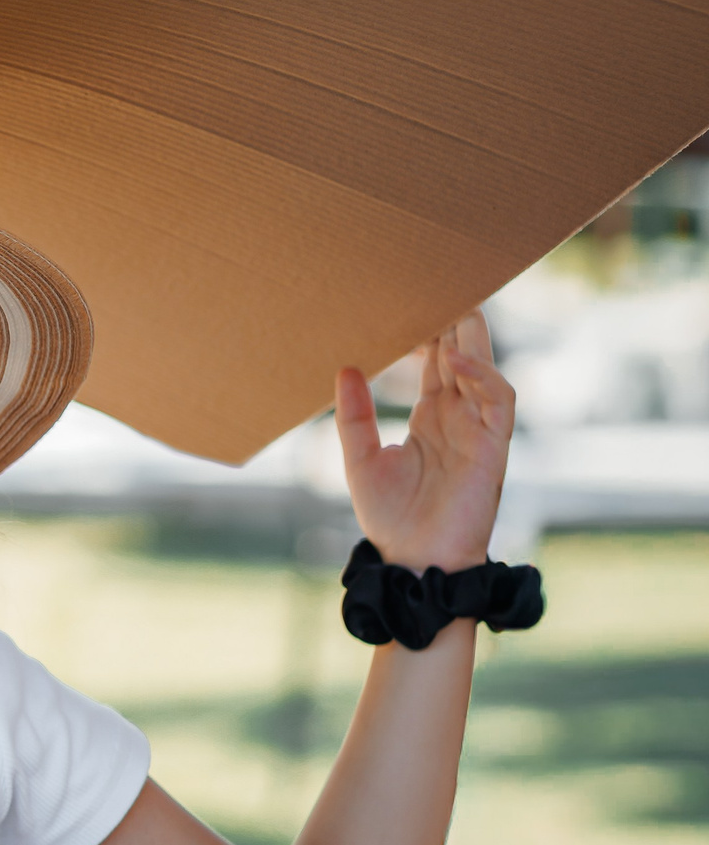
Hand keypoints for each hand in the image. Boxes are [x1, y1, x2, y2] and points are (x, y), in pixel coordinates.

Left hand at [333, 311, 513, 573]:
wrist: (413, 561)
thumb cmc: (390, 517)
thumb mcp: (359, 459)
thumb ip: (354, 415)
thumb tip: (344, 367)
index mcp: (432, 418)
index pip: (438, 364)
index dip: (431, 334)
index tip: (414, 302)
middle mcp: (459, 419)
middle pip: (464, 359)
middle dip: (458, 326)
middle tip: (445, 284)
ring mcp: (480, 431)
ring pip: (486, 372)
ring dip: (474, 342)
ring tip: (458, 308)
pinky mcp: (494, 448)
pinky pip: (499, 402)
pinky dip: (481, 378)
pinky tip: (456, 360)